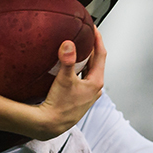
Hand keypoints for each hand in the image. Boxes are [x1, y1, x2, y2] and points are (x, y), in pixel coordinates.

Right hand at [30, 26, 105, 140]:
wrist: (51, 124)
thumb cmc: (60, 106)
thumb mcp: (64, 80)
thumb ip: (68, 60)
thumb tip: (69, 44)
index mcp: (96, 82)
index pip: (101, 54)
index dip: (98, 39)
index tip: (94, 28)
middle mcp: (94, 88)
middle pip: (95, 62)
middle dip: (90, 48)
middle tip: (84, 35)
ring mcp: (87, 94)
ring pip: (89, 70)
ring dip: (84, 59)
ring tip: (76, 48)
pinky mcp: (79, 97)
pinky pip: (82, 78)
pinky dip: (78, 69)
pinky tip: (68, 68)